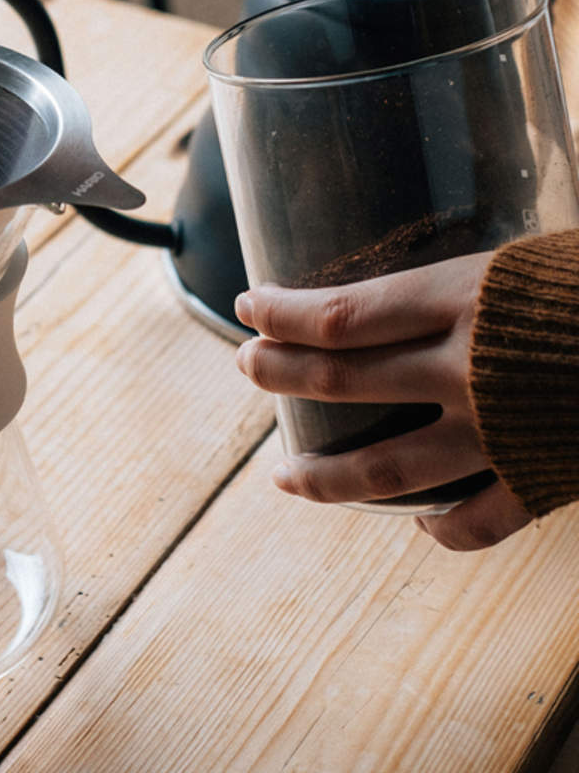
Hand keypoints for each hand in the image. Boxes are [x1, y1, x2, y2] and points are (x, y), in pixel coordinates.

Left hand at [234, 253, 532, 550]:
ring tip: (282, 475)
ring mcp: (499, 433)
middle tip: (248, 365)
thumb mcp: (516, 261)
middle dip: (278, 372)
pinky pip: (476, 522)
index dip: (281, 315)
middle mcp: (467, 370)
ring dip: (323, 476)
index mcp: (462, 301)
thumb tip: (402, 288)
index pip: (340, 316)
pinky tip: (418, 525)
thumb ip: (458, 282)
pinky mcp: (540, 477)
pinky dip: (441, 528)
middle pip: (341, 379)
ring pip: (385, 471)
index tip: (249, 308)